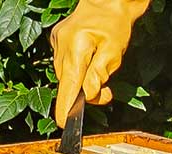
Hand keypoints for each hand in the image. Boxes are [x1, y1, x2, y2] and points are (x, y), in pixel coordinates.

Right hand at [50, 0, 148, 121]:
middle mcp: (61, 47)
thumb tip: (90, 95)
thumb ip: (100, 75)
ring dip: (81, 80)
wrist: (107, 2)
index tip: (63, 124)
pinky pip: (65, 64)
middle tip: (107, 92)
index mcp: (76, 49)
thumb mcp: (114, 52)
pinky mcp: (56, 41)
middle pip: (68, 83)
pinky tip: (88, 56)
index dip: (66, 107)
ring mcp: (56, 43)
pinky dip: (77, 68)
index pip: (69, 85)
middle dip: (85, 93)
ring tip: (100, 69)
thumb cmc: (114, 25)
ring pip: (67, 75)